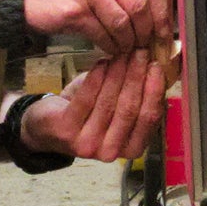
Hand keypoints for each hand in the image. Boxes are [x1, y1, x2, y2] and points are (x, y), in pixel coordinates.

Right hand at [19, 0, 169, 55]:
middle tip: (146, 41)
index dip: (160, 9)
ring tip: (125, 46)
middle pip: (140, 3)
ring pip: (124, 21)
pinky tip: (109, 47)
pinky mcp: (75, 10)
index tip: (163, 27)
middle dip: (147, 29)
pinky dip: (111, 45)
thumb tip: (147, 2)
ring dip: (128, 40)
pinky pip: (104, 34)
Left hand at [20, 50, 166, 163]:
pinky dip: (96, 78)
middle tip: (140, 53)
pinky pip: (86, 98)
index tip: (156, 66)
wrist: (49, 128)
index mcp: (131, 149)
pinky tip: (102, 63)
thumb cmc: (91, 115)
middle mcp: (111, 152)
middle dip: (136, 77)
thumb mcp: (119, 110)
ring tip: (122, 54)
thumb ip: (138, 96)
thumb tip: (157, 67)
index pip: (149, 119)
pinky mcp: (67, 131)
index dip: (154, 90)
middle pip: (129, 109)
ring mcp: (88, 144)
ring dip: (117, 73)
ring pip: (109, 102)